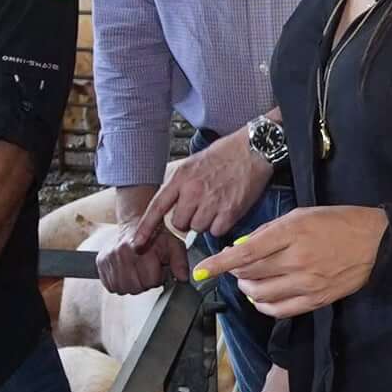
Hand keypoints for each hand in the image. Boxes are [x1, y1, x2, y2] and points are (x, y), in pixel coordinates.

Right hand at [95, 222, 185, 293]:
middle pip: (136, 287)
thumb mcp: (174, 246)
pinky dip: (120, 283)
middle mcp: (120, 253)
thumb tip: (183, 278)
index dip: (158, 276)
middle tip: (148, 269)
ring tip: (138, 270)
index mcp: (139, 248)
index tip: (158, 267)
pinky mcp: (100, 263)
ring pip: (123, 289)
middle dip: (145, 281)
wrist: (136, 224)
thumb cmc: (156, 237)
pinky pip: (111, 286)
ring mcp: (108, 258)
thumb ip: (180, 262)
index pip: (151, 280)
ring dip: (133, 284)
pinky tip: (127, 272)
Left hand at [142, 129, 274, 246]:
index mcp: (181, 177)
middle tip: (201, 206)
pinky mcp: (230, 212)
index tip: (138, 242)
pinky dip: (221, 225)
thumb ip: (180, 184)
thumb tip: (172, 204)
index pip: (157, 206)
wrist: (254, 148)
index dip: (146, 227)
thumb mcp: (194, 163)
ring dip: (206, 222)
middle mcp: (193, 190)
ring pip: (198, 228)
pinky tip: (227, 209)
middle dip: (188, 219)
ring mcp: (211, 202)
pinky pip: (217, 231)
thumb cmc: (226, 153)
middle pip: (179, 223)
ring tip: (216, 203)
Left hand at [209, 204, 386, 318]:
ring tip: (249, 281)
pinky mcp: (316, 300)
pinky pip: (279, 310)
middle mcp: (297, 259)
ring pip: (260, 294)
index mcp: (292, 233)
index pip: (246, 253)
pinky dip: (263, 305)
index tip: (201, 270)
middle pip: (250, 274)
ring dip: (247, 289)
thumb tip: (240, 248)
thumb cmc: (338, 223)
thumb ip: (268, 232)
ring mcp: (307, 283)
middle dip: (235, 272)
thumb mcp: (301, 215)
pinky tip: (261, 297)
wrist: (376, 243)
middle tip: (235, 266)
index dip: (219, 264)